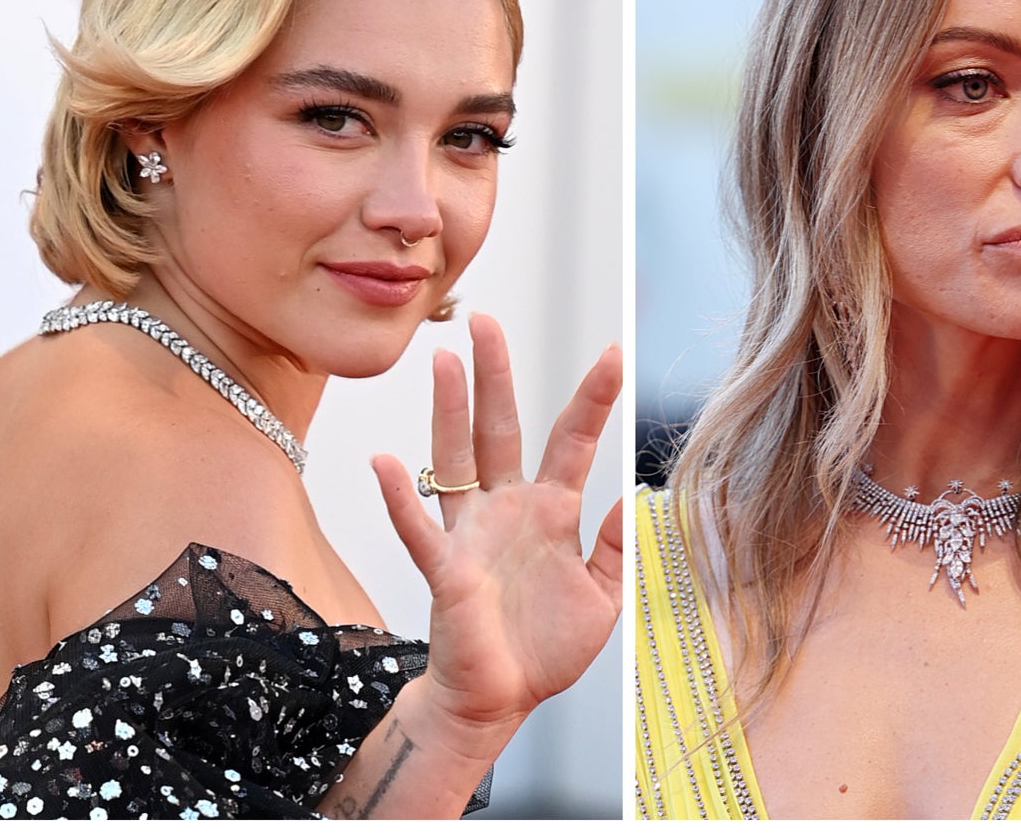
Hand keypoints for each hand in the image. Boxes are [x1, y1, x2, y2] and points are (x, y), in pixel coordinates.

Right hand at [373, 312, 622, 736]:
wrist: (499, 701)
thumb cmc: (544, 648)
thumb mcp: (603, 597)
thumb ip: (617, 547)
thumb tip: (634, 495)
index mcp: (551, 511)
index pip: (571, 440)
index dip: (591, 398)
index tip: (612, 353)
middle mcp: (507, 508)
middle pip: (499, 428)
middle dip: (495, 374)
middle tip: (486, 320)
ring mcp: (471, 534)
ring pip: (455, 459)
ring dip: (448, 410)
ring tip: (442, 360)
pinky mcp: (446, 570)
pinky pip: (419, 528)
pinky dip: (400, 497)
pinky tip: (386, 462)